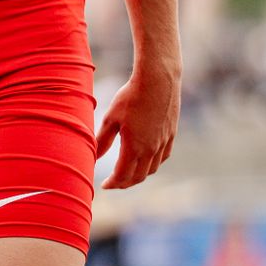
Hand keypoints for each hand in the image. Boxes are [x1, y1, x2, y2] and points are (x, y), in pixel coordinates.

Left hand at [95, 60, 180, 186]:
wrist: (158, 80)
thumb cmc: (131, 97)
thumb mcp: (111, 118)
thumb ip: (102, 141)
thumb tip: (94, 157)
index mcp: (134, 147)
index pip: (122, 176)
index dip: (113, 183)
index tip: (104, 185)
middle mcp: (151, 149)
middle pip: (138, 177)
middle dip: (124, 183)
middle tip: (114, 182)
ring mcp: (163, 142)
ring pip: (152, 169)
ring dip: (139, 175)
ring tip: (128, 173)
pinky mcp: (171, 134)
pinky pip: (163, 157)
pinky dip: (153, 164)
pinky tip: (147, 159)